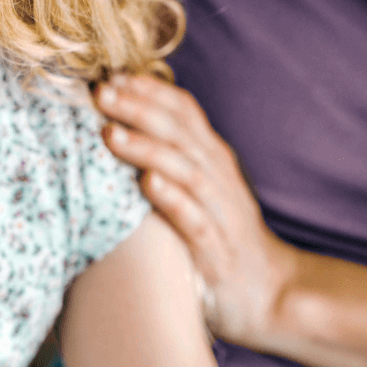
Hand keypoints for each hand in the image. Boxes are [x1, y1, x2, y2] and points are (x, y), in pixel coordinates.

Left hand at [93, 74, 298, 349]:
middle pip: (178, 132)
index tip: (111, 75)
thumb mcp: (195, 187)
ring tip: (110, 134)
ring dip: (146, 149)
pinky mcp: (217, 249)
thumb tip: (117, 124)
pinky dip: (173, 199)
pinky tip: (148, 184)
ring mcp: (220, 211)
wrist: (266, 290)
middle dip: (138, 109)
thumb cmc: (217, 233)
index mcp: (210, 157)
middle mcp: (218, 175)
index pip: (182, 110)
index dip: (148, 90)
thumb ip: (167, 156)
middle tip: (100, 93)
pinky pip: (194, 219)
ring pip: (184, 169)